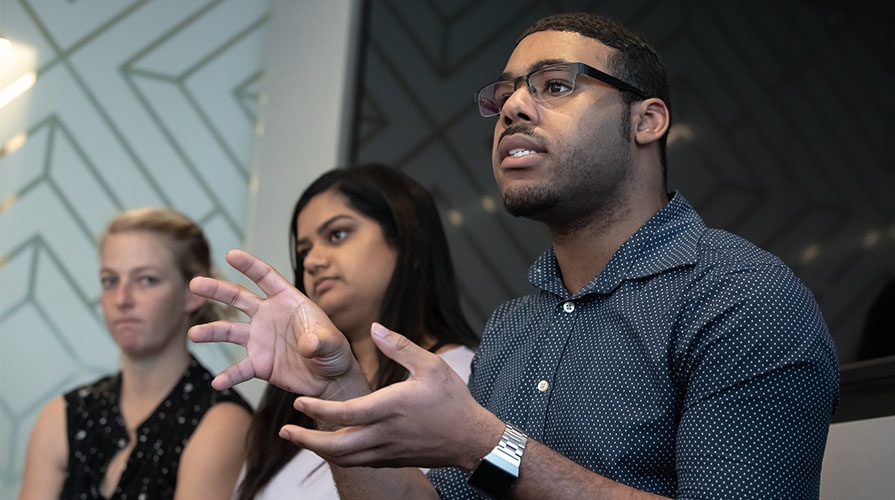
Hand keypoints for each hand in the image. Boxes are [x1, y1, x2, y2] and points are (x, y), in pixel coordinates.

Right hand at [188, 249, 365, 397]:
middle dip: (217, 290)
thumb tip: (308, 343)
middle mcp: (269, 316)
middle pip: (239, 298)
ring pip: (230, 331)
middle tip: (195, 284)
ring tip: (194, 334)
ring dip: (211, 332)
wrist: (330, 380)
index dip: (250, 265)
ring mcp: (260, 339)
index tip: (232, 254)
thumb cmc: (334, 353)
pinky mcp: (259, 363)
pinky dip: (228, 376)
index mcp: (288, 301)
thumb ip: (321, 340)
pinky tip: (217, 382)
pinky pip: (239, 369)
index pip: (266, 278)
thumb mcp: (333, 343)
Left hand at [280, 323, 504, 470]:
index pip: (345, 414)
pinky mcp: (391, 459)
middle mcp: (384, 434)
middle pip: (336, 446)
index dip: (318, 410)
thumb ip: (399, 346)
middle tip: (284, 432)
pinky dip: (338, 456)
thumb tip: (374, 327)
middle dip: (306, 441)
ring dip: (318, 450)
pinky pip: (358, 462)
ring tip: (300, 438)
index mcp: (390, 408)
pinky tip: (330, 445)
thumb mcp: (430, 365)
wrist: (471, 438)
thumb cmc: (452, 400)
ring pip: (344, 459)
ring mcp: (387, 450)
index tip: (298, 402)